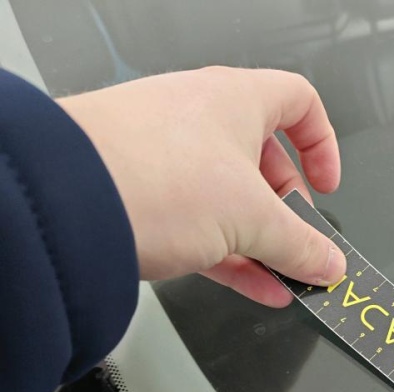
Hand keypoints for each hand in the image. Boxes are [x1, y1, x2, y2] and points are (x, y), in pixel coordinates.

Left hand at [58, 66, 345, 306]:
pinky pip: (203, 226)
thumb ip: (301, 244)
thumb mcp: (253, 218)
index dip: (322, 145)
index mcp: (235, 100)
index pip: (298, 103)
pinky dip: (232, 256)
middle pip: (265, 163)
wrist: (65, 206)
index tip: (327, 186)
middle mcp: (200, 119)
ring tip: (283, 279)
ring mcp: (169, 159)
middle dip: (290, 212)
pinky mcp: (144, 197)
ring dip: (262, 243)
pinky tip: (255, 287)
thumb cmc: (151, 177)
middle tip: (301, 247)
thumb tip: (327, 262)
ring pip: (231, 200)